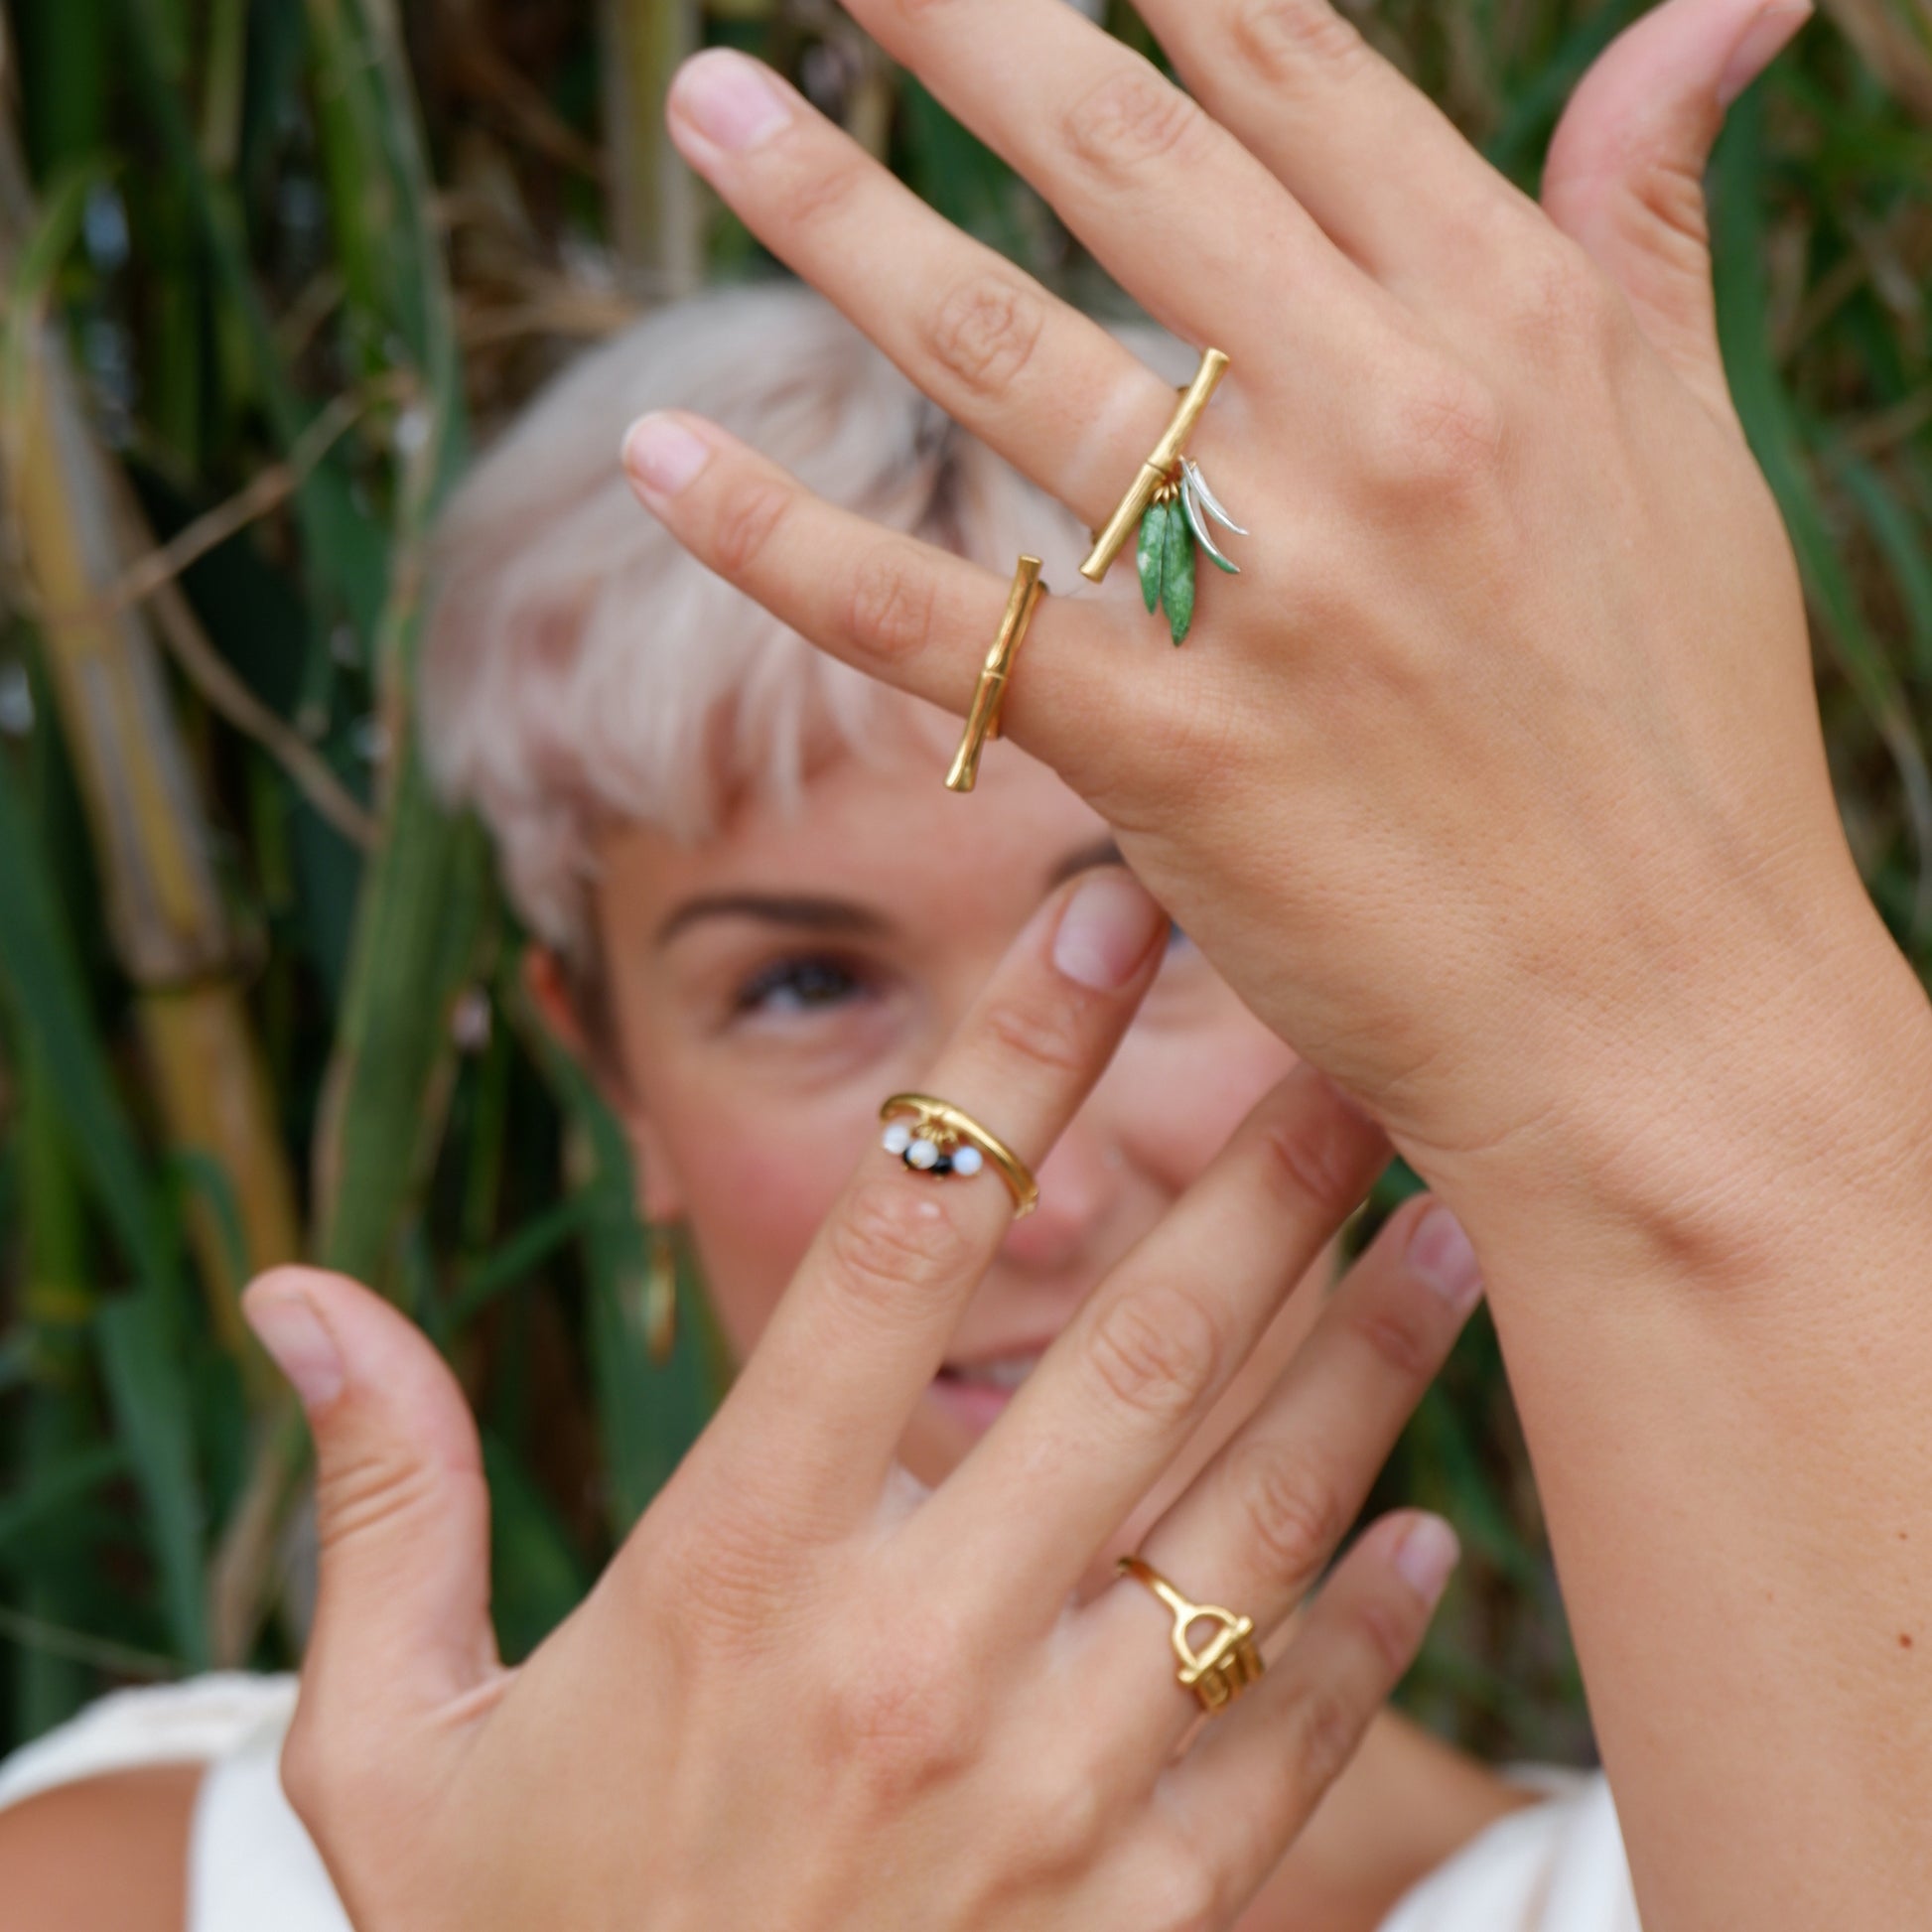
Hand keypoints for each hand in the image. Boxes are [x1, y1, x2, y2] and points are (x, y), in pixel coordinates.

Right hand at [248, 871, 1480, 1931]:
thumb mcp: (394, 1756)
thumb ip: (387, 1505)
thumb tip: (297, 1294)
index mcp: (734, 1581)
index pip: (894, 1249)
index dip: (1008, 1062)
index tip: (1099, 918)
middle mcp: (914, 1665)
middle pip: (1129, 1355)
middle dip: (1257, 1172)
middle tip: (1362, 1036)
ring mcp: (1047, 1806)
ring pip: (1252, 1528)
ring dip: (1367, 1363)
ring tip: (1459, 1220)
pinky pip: (1287, 1743)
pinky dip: (1373, 1625)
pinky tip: (1437, 1528)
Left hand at [620, 0, 1906, 1251]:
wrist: (1667, 1011)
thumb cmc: (1689, 733)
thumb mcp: (1691, 444)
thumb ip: (1647, 219)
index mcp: (1514, 328)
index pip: (1299, 77)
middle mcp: (1388, 424)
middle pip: (1127, 168)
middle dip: (961, 24)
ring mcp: (1272, 595)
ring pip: (1003, 357)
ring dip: (831, 214)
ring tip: (712, 104)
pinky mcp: (1173, 758)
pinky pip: (940, 619)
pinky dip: (783, 538)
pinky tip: (657, 457)